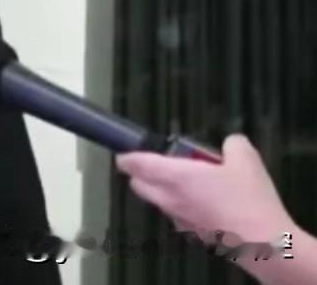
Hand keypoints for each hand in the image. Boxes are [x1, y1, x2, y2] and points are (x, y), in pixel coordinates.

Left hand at [116, 134, 291, 246]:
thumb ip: (233, 145)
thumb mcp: (246, 159)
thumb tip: (230, 143)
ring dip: (162, 191)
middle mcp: (170, 199)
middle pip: (139, 185)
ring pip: (157, 202)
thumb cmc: (247, 198)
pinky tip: (205, 204)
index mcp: (175, 176)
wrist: (263, 244)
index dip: (126, 157)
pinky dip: (181, 207)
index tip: (124, 154)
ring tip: (187, 181)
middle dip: (141, 174)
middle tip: (159, 164)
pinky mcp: (193, 235)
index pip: (136, 164)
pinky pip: (176, 216)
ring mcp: (179, 220)